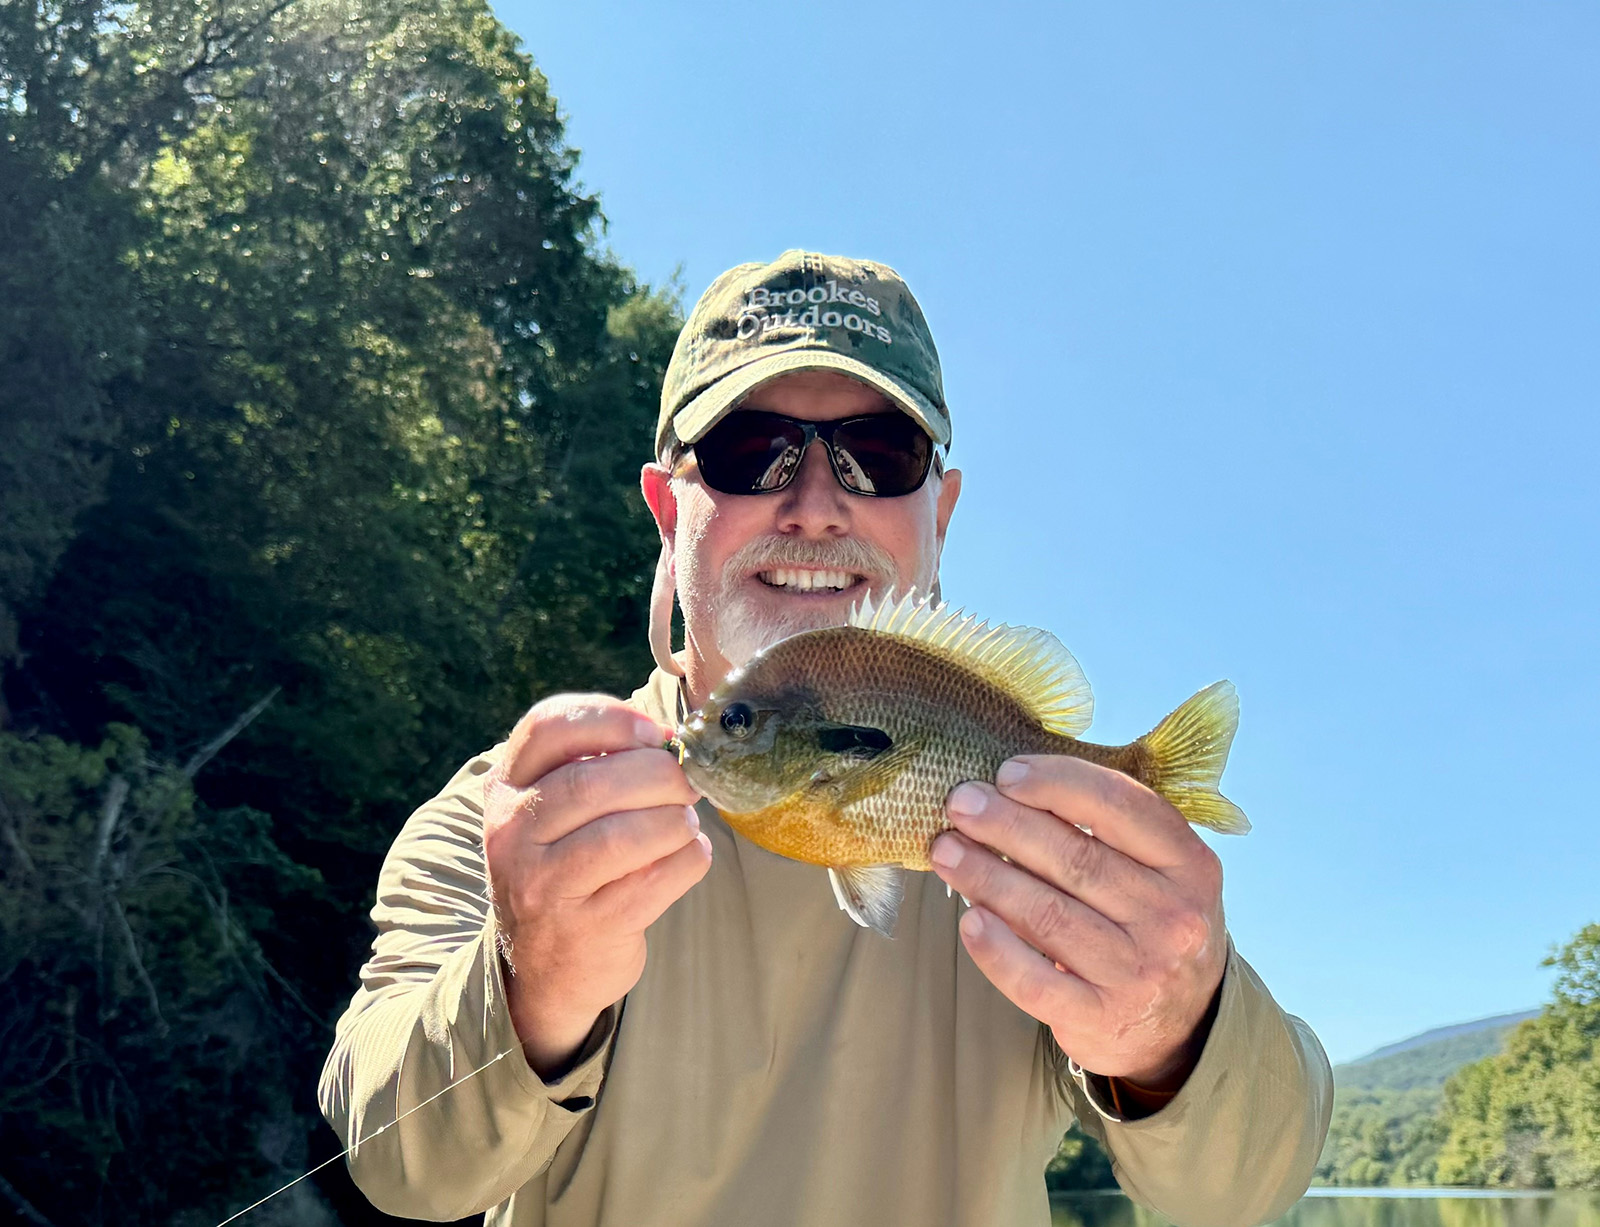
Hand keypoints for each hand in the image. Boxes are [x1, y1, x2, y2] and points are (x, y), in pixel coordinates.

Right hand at [483, 693, 711, 1077]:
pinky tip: (690, 854)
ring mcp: (543, 886)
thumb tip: (669, 741)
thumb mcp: (552, 812)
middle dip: (659, 774)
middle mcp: (513, 834)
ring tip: (686, 822)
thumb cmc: (564, 867)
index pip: (547, 727)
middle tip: (688, 782)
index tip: (654, 732)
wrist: (542, 967)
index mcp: (505, 789)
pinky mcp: (585, 929)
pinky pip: (653, 881)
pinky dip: (687, 860)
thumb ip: (595, 767)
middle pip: (592, 781)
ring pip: (622, 835)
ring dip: (673, 821)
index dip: (610, 717)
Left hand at [930, 755, 1225, 1088]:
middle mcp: (1173, 918)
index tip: (1006, 774)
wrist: (1182, 1023)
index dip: (1058, 783)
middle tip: (960, 804)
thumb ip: (1106, 831)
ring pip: (1049, 914)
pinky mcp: (1101, 1019)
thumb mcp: (1160, 871)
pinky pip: (1036, 982)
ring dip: (987, 877)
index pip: (1121, 807)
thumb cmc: (1151, 923)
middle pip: (1077, 858)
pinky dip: (997, 950)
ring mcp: (1139, 972)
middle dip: (1008, 824)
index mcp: (1190, 865)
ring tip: (946, 851)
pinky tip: (969, 921)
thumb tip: (1010, 789)